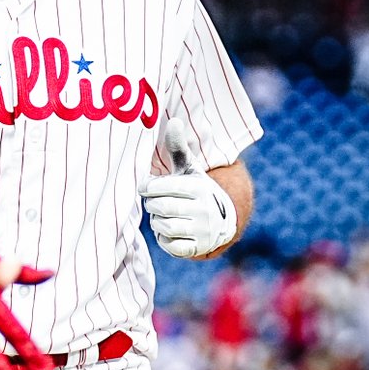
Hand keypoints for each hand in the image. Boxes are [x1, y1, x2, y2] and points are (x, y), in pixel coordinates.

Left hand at [139, 117, 236, 258]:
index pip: (157, 187)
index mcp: (198, 187)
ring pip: (161, 226)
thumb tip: (174, 121)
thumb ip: (178, 148)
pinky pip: (168, 245)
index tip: (148, 186)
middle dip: (152, 205)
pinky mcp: (197, 248)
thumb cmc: (195, 190)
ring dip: (157, 222)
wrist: (221, 220)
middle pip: (157, 207)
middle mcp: (204, 209)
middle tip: (157, 202)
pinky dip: (164, 238)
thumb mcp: (188, 169)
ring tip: (166, 215)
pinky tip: (171, 230)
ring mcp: (202, 230)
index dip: (147, 187)